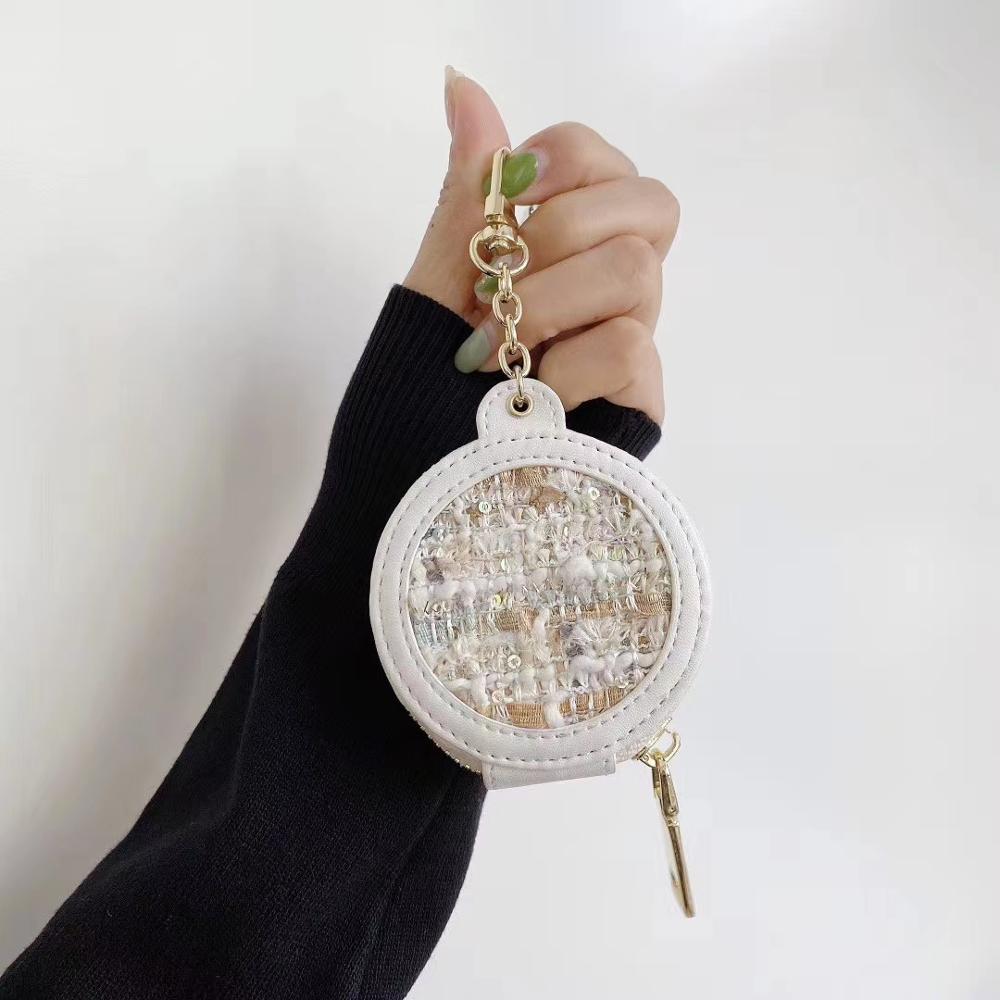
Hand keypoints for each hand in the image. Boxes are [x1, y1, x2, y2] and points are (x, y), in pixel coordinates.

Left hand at [403, 68, 677, 423]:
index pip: (606, 165)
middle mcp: (605, 291)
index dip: (569, 161)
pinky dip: (561, 368)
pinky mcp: (639, 403)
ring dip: (546, 304)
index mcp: (562, 255)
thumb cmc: (417, 396)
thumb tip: (462, 85)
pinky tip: (528, 402)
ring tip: (497, 356)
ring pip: (637, 269)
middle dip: (560, 232)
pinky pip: (628, 345)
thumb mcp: (433, 290)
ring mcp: (628, 345)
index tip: (512, 192)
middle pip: (652, 203)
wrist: (415, 492)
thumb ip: (466, 200)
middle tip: (498, 287)